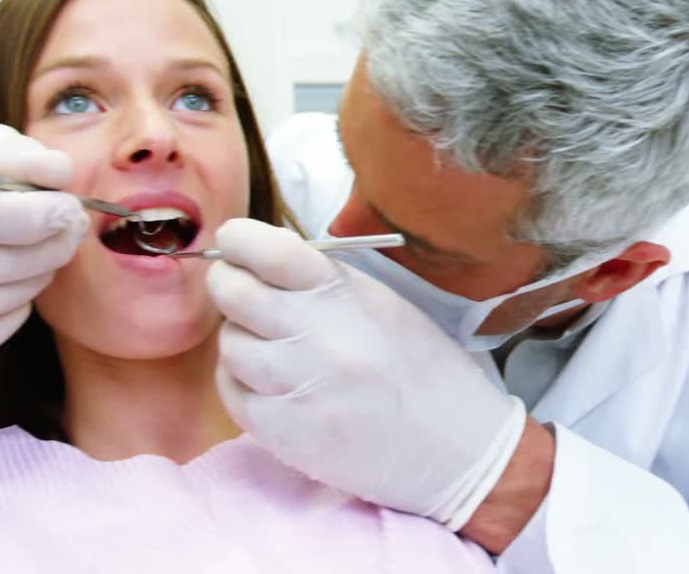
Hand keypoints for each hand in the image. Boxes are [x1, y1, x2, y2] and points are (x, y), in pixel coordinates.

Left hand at [208, 218, 526, 529]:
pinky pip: (235, 396)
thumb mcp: (385, 306)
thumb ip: (325, 283)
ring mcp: (301, 387)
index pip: (272, 252)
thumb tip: (263, 263)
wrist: (459, 448)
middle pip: (235, 295)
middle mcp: (320, 337)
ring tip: (270, 346)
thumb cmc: (425, 371)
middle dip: (228, 284)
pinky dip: (242, 383)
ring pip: (231, 346)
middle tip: (236, 288)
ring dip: (241, 340)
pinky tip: (270, 382)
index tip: (234, 240)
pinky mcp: (287, 434)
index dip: (241, 240)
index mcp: (347, 297)